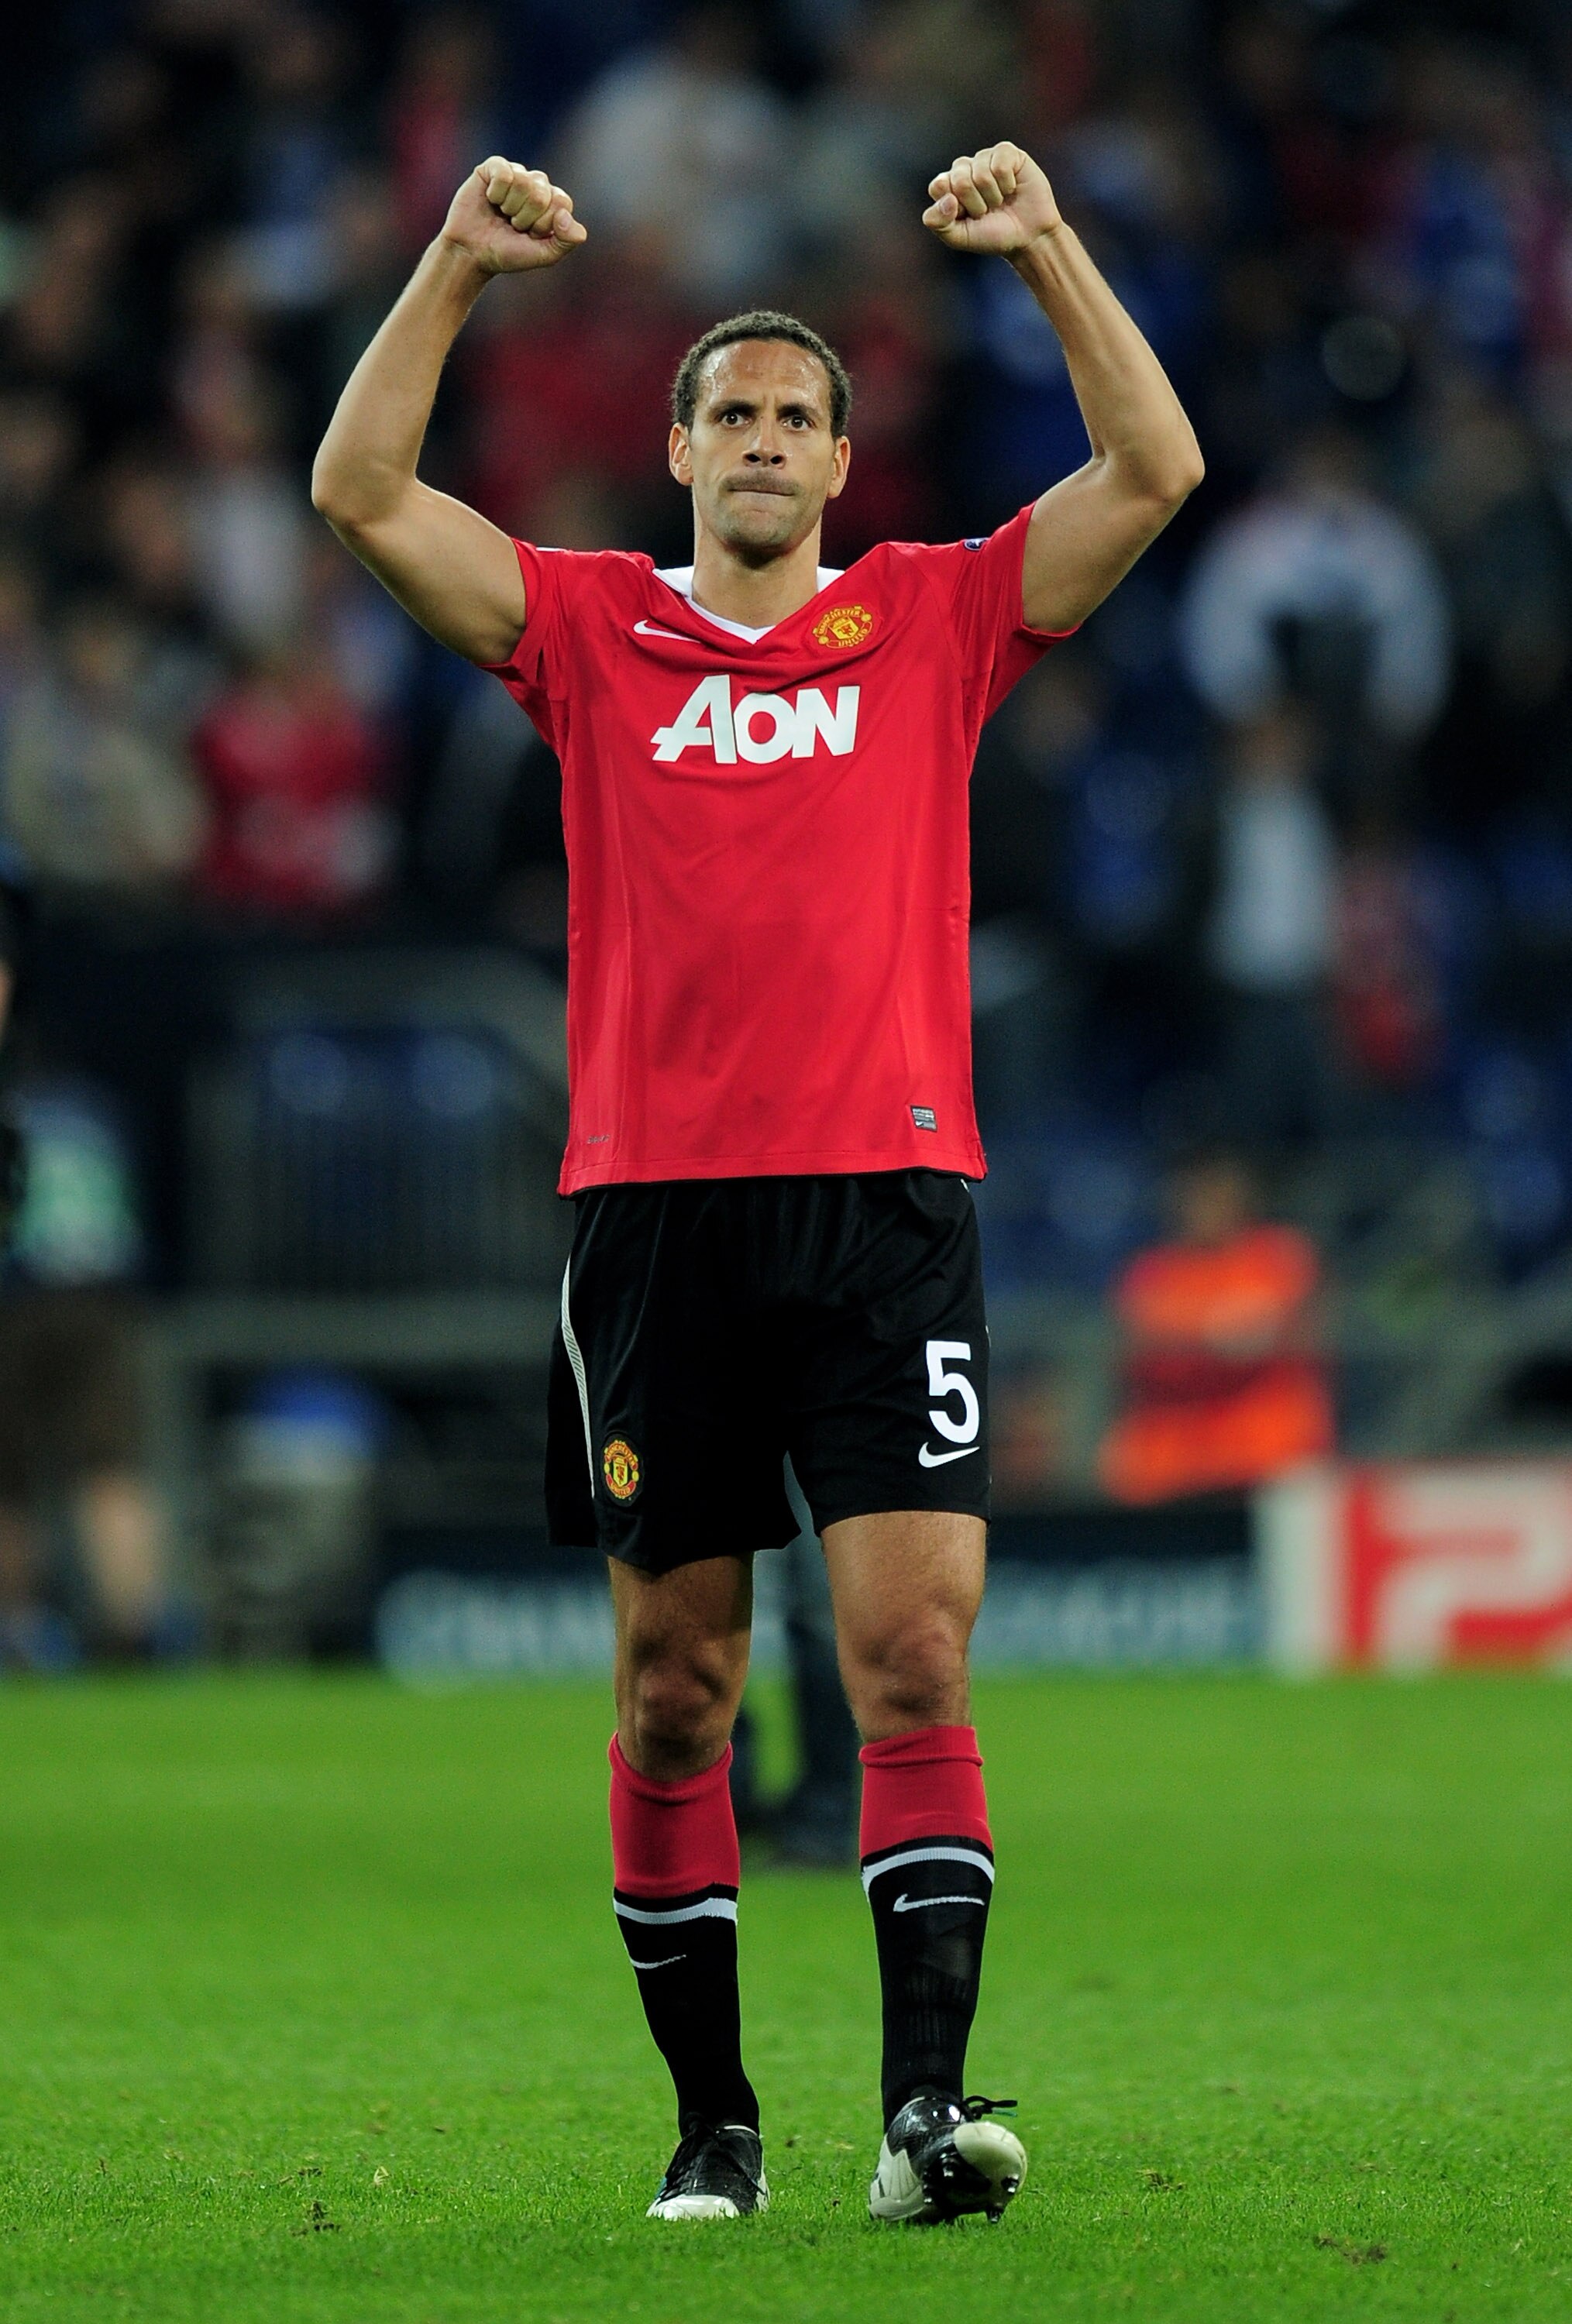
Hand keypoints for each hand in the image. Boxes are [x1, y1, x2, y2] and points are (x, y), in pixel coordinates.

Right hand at [439, 158, 586, 275]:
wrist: (472, 252)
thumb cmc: (508, 253)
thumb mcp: (543, 256)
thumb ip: (565, 241)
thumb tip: (566, 216)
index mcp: (554, 203)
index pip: (561, 203)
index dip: (544, 224)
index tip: (531, 235)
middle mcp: (538, 185)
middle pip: (541, 194)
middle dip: (525, 218)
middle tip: (513, 225)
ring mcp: (517, 173)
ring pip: (522, 182)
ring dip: (509, 206)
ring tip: (502, 214)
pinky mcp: (495, 167)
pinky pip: (504, 172)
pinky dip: (496, 192)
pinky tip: (490, 199)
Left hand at [922, 143, 1060, 256]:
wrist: (1027, 236)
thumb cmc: (992, 236)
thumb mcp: (960, 237)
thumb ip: (939, 224)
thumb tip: (946, 199)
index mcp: (948, 186)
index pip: (938, 186)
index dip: (954, 206)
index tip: (966, 217)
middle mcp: (964, 168)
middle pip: (960, 180)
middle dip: (975, 204)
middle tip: (986, 211)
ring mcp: (985, 158)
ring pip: (981, 173)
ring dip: (993, 196)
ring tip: (1000, 201)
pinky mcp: (1006, 152)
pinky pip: (1000, 164)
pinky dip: (1007, 183)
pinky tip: (1012, 188)